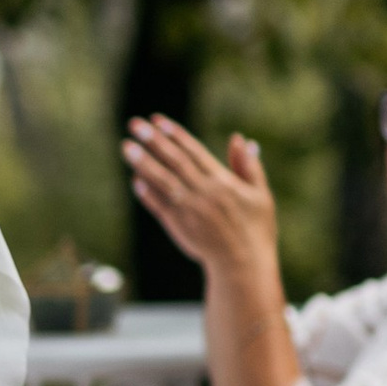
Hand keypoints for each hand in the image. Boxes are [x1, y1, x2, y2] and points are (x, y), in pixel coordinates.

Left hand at [121, 116, 279, 284]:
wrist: (243, 265)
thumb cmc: (256, 229)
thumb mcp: (260, 194)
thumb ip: (248, 166)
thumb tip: (240, 138)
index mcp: (223, 182)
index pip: (195, 151)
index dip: (175, 134)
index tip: (158, 120)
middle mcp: (204, 192)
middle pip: (175, 161)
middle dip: (153, 141)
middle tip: (134, 124)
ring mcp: (190, 209)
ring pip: (163, 181)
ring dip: (143, 162)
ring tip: (126, 146)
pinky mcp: (179, 226)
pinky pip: (159, 206)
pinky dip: (147, 193)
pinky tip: (135, 179)